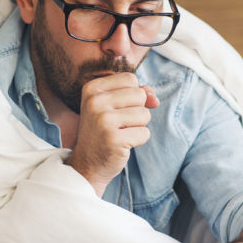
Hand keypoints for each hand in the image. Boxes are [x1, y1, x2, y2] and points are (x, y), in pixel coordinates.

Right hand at [65, 73, 158, 195]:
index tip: (116, 110)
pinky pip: (144, 133)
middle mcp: (95, 101)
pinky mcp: (113, 139)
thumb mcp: (113, 106)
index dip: (132, 96)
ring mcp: (103, 120)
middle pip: (140, 95)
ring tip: (120, 134)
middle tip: (118, 124)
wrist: (87, 164)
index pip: (130, 79)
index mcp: (92, 88)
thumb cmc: (103, 131)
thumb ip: (136, 94)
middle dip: (137, 111)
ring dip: (138, 127)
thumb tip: (154, 99)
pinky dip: (138, 140)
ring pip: (144, 114)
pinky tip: (122, 145)